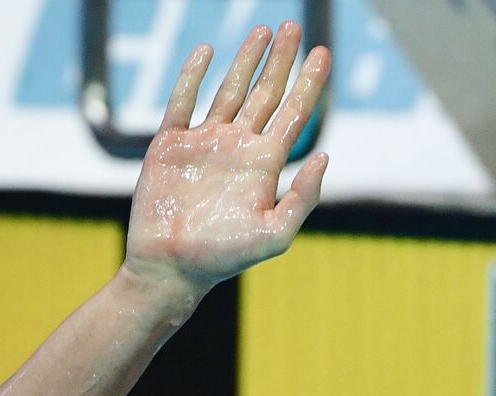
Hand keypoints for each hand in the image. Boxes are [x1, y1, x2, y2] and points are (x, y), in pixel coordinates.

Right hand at [124, 23, 329, 293]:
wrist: (172, 268)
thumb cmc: (224, 258)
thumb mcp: (274, 233)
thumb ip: (303, 197)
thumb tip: (325, 156)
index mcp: (265, 165)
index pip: (294, 114)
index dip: (309, 84)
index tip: (323, 53)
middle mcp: (238, 148)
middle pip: (266, 93)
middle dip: (281, 60)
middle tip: (294, 26)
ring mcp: (204, 143)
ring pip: (230, 91)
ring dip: (246, 60)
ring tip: (263, 30)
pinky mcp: (170, 145)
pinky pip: (183, 101)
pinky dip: (193, 76)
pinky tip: (208, 52)